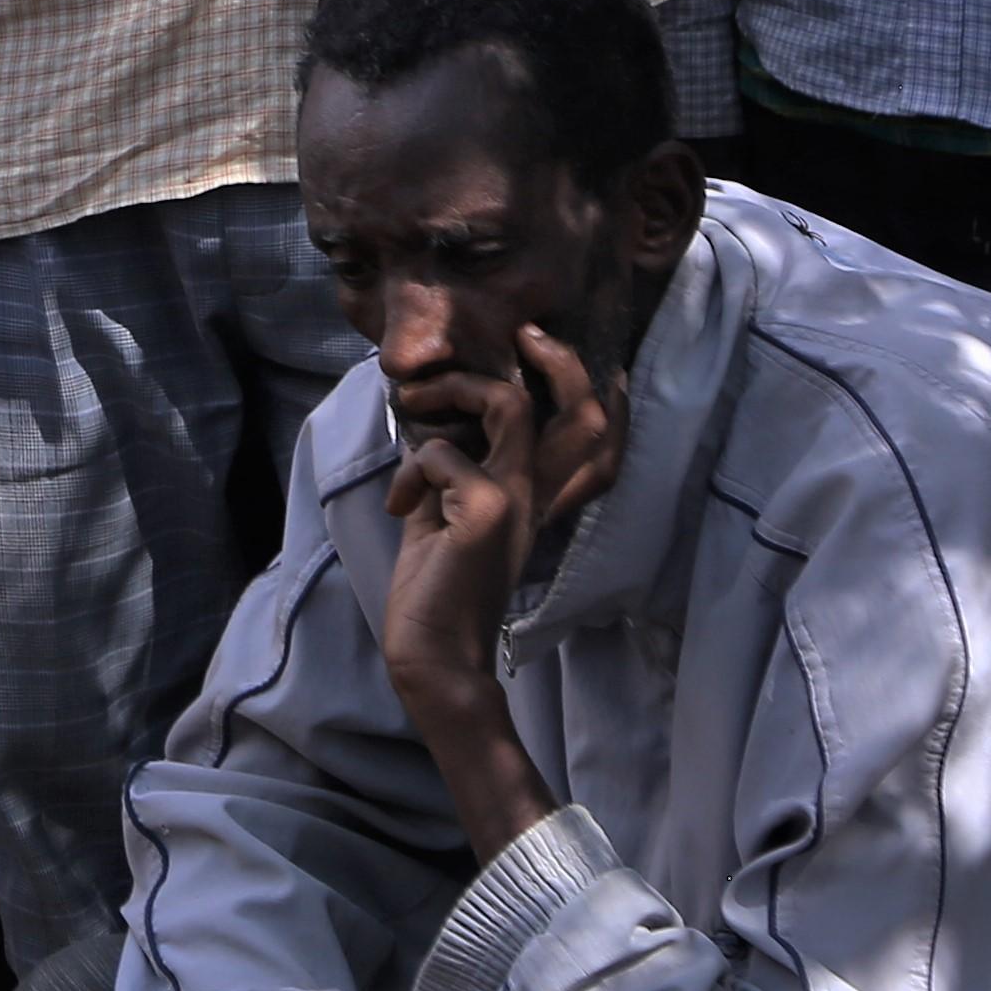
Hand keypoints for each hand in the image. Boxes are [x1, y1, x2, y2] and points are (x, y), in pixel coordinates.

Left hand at [378, 325, 619, 789]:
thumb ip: (452, 463)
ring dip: (455, 390)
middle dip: (558, 359)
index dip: (586, 383)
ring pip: (510, 404)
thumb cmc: (433, 587)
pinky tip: (399, 505)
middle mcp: (537, 497)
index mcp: (534, 498)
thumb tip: (430, 412)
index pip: (591, 434)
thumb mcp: (445, 511)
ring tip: (419, 403)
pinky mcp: (485, 513)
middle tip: (520, 337)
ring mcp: (516, 503)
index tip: (545, 345)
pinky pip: (441, 452)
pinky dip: (410, 469)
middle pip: (584, 410)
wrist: (431, 654)